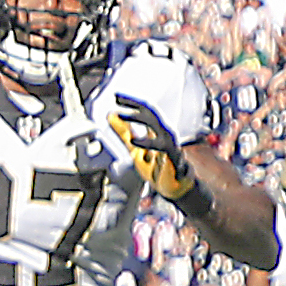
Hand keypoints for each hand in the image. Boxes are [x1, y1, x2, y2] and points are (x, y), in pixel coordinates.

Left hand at [109, 95, 208, 209]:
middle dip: (134, 107)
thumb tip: (111, 116)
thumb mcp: (135, 150)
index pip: (145, 112)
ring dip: (139, 121)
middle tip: (118, 100)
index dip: (131, 103)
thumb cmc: (157, 169)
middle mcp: (165, 135)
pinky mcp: (174, 159)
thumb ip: (124, 133)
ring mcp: (171, 146)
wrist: (175, 189)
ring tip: (121, 115)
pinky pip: (162, 149)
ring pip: (158, 128)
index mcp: (157, 132)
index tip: (116, 96)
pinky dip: (148, 143)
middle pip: (151, 115)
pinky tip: (134, 141)